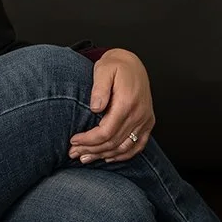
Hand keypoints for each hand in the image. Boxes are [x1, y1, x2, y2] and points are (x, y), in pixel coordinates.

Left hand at [68, 48, 155, 163]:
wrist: (133, 63)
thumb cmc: (116, 66)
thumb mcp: (104, 70)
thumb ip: (99, 88)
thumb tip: (95, 107)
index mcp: (127, 103)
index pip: (106, 132)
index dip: (88, 140)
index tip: (73, 140)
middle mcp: (139, 114)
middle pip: (113, 142)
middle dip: (91, 150)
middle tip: (73, 152)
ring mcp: (145, 120)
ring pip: (124, 147)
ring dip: (103, 155)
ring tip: (85, 158)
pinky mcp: (148, 123)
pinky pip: (138, 145)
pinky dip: (123, 155)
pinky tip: (108, 157)